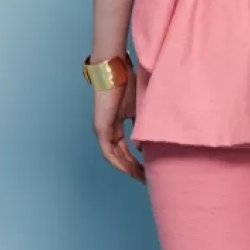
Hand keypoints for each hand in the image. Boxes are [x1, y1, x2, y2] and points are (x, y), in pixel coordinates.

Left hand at [91, 66, 145, 182]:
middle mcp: (108, 130)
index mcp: (116, 126)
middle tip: (147, 180)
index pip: (126, 150)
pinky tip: (129, 170)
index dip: (137, 162)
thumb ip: (142, 127)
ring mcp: (103, 130)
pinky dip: (119, 162)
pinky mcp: (100, 128)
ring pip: (114, 157)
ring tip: (141, 178)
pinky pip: (108, 151)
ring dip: (127, 168)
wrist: (115, 69)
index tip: (149, 171)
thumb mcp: (140, 109)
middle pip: (120, 156)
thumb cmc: (129, 82)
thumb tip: (145, 147)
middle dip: (134, 169)